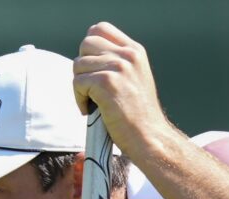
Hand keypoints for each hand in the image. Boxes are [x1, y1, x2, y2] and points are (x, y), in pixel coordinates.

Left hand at [72, 22, 180, 162]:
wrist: (150, 138)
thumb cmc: (139, 116)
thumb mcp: (134, 79)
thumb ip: (117, 62)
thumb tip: (87, 56)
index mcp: (135, 51)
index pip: (100, 29)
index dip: (90, 48)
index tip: (94, 70)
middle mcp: (128, 55)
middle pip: (86, 44)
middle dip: (83, 67)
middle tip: (92, 89)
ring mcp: (119, 67)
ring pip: (78, 65)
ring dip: (80, 86)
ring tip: (93, 102)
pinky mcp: (107, 83)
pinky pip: (78, 82)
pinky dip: (80, 99)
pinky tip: (90, 110)